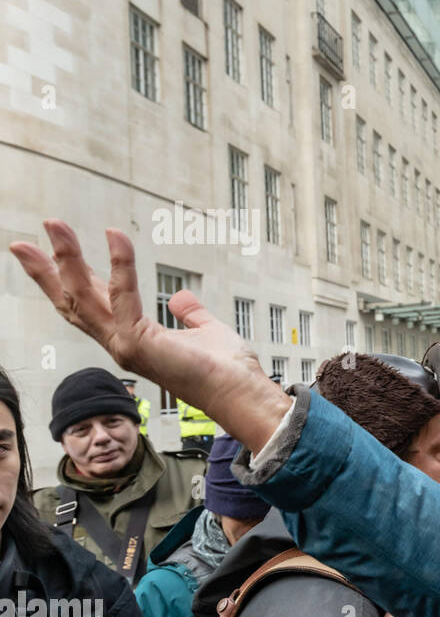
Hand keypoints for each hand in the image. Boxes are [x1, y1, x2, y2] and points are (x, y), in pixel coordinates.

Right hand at [10, 221, 288, 450]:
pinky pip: (124, 296)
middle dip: (46, 271)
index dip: (70, 276)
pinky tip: (115, 236)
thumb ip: (189, 314)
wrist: (240, 390)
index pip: (92, 302)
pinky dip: (121, 265)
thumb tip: (180, 298)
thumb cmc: (226, 367)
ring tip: (54, 226)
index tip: (51, 249)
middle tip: (21, 242)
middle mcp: (120, 343)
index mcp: (132, 337)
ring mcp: (125, 346)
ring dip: (67, 259)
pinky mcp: (138, 344)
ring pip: (84, 297)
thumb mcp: (205, 330)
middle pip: (72, 302)